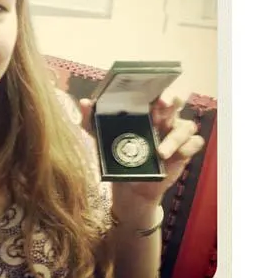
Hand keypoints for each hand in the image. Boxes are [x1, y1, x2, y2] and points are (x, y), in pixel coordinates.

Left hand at [79, 96, 204, 221]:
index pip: (155, 94)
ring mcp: (176, 133)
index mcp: (147, 111)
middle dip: (173, 101)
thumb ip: (92, 120)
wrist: (129, 186)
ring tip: (160, 153)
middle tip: (165, 106)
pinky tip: (176, 156)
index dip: (157, 90)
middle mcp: (164, 118)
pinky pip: (194, 143)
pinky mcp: (184, 151)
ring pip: (186, 126)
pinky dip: (187, 148)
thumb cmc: (117, 156)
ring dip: (175, 137)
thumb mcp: (101, 139)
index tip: (154, 95)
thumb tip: (85, 102)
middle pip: (176, 103)